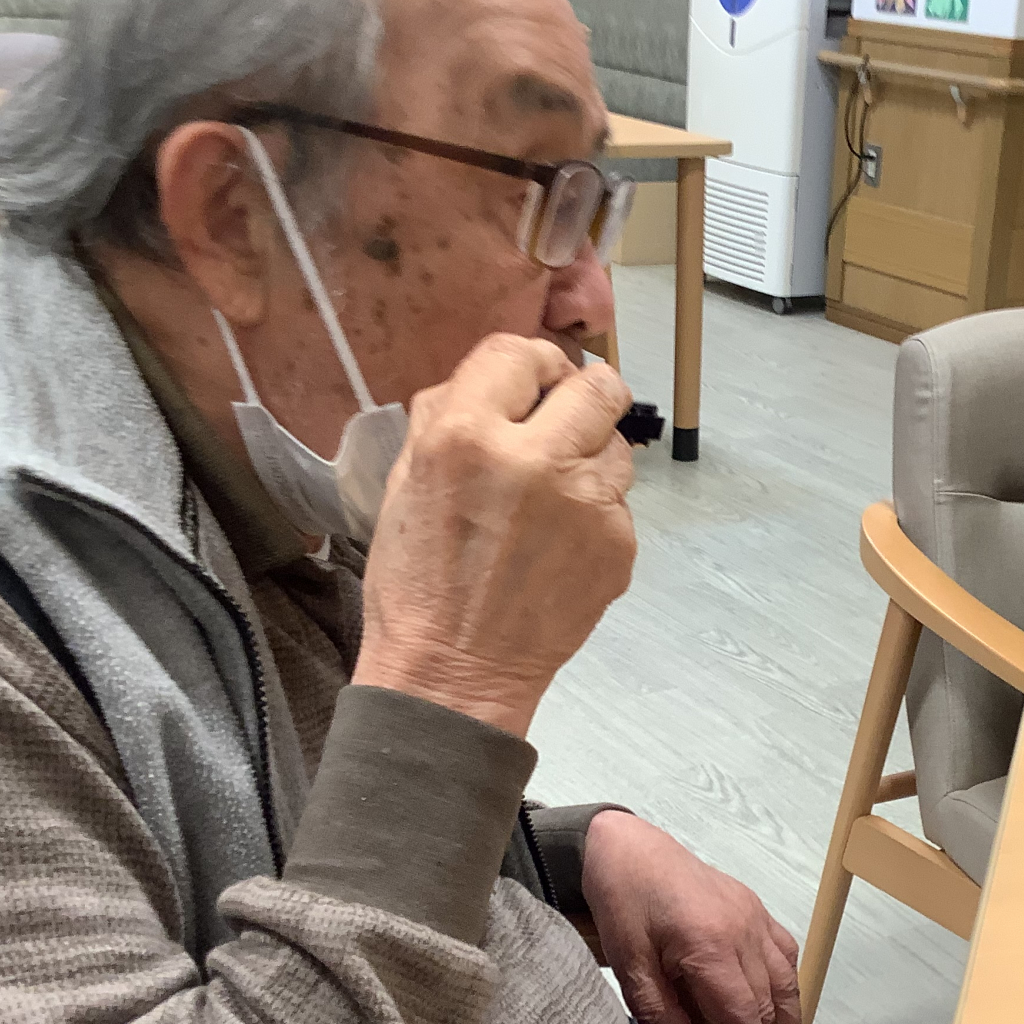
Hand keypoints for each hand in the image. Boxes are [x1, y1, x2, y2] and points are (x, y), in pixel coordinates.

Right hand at [352, 336, 636, 736]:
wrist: (453, 672)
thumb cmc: (418, 579)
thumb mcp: (405, 480)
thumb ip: (451, 415)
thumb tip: (502, 377)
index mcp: (466, 434)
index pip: (521, 351)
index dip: (529, 365)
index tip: (529, 386)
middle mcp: (535, 458)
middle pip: (599, 385)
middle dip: (581, 397)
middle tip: (560, 425)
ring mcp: (587, 503)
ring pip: (617, 444)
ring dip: (590, 456)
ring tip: (551, 498)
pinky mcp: (618, 543)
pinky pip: (618, 501)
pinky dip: (595, 512)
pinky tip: (558, 545)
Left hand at [580, 811, 800, 1023]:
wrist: (628, 847)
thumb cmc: (623, 901)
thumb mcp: (627, 963)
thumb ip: (657, 1011)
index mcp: (711, 947)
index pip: (746, 1017)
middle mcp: (744, 932)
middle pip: (772, 1003)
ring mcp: (754, 917)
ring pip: (788, 979)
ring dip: (785, 1019)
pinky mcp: (753, 907)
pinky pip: (784, 951)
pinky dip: (786, 982)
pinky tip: (773, 1001)